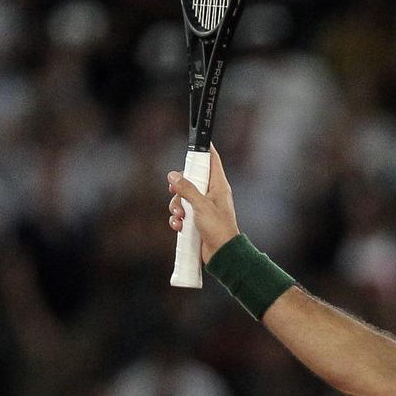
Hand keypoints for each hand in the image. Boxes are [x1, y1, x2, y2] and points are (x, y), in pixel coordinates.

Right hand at [168, 145, 239, 263]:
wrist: (222, 254)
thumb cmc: (218, 228)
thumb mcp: (200, 206)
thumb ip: (187, 189)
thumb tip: (173, 175)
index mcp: (219, 186)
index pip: (213, 161)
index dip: (205, 151)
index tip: (198, 141)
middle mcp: (212, 194)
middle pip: (191, 179)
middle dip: (179, 188)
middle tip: (174, 193)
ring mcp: (204, 207)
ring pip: (183, 198)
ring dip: (176, 207)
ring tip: (180, 217)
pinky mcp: (197, 220)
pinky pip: (182, 213)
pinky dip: (177, 219)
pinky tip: (179, 227)